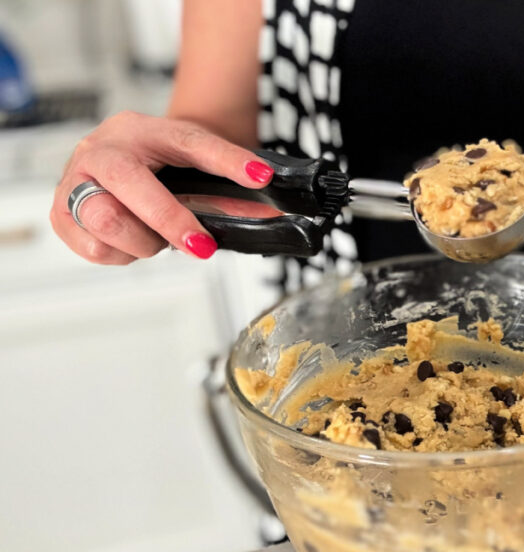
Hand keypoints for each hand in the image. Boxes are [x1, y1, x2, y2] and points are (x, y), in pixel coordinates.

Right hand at [50, 111, 273, 263]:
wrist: (122, 162)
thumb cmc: (157, 164)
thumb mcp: (193, 164)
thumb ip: (227, 187)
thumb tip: (266, 213)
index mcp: (141, 130)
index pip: (190, 141)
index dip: (227, 160)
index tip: (259, 176)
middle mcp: (101, 149)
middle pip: (130, 183)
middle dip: (169, 220)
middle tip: (201, 245)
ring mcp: (74, 180)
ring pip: (105, 219)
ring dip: (141, 240)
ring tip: (155, 236)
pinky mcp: (61, 214)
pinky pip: (93, 247)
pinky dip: (120, 254)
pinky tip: (130, 241)